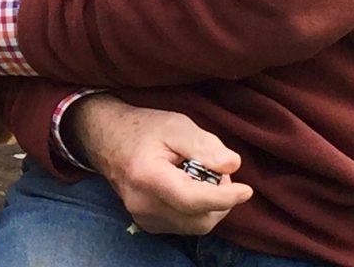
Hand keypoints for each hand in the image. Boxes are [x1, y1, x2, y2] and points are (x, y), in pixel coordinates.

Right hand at [66, 95, 253, 234]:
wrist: (107, 138)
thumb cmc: (143, 129)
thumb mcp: (174, 126)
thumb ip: (204, 144)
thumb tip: (232, 165)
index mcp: (147, 176)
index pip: (193, 199)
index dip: (224, 197)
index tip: (246, 189)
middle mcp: (143, 204)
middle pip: (199, 217)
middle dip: (218, 199)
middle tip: (216, 171)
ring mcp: (143, 218)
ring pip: (195, 226)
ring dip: (209, 206)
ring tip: (200, 177)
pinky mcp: (147, 224)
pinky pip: (184, 226)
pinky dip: (196, 211)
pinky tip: (187, 188)